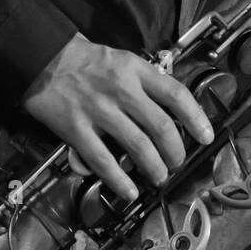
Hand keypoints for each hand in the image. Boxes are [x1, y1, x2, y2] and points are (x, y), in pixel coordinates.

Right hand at [21, 33, 213, 201]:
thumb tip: (171, 108)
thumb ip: (146, 81)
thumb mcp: (124, 59)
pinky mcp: (77, 129)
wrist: (45, 58)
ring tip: (159, 176)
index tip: (206, 136)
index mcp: (136, 71)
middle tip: (177, 162)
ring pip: (138, 147)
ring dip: (154, 167)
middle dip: (175, 151)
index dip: (196, 119)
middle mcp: (122, 91)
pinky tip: (130, 191)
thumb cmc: (89, 60)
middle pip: (161, 127)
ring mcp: (99, 111)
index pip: (176, 95)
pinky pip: (103, 161)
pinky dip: (120, 181)